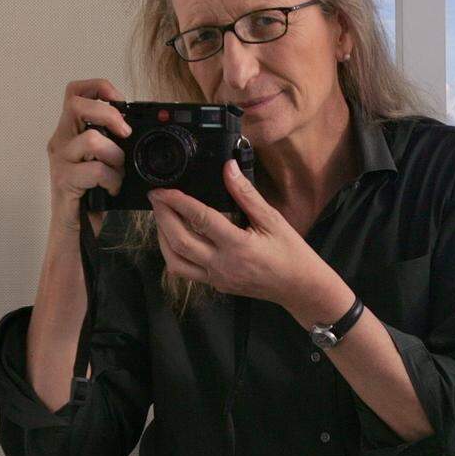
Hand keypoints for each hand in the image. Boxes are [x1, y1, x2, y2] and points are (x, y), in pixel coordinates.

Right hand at [47, 78, 131, 241]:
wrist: (76, 234)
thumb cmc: (93, 198)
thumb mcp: (106, 163)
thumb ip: (114, 144)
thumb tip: (138, 131)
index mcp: (70, 132)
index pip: (75, 91)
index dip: (100, 88)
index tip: (122, 103)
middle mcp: (61, 141)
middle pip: (76, 103)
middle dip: (109, 114)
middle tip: (126, 134)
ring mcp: (60, 161)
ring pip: (92, 139)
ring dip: (116, 156)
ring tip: (118, 173)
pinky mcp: (64, 181)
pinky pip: (96, 170)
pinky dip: (112, 180)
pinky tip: (111, 190)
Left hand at [146, 158, 325, 306]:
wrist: (299, 288)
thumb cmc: (291, 253)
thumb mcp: (273, 220)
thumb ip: (246, 195)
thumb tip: (228, 167)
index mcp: (238, 246)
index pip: (200, 219)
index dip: (177, 201)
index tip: (163, 189)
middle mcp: (222, 265)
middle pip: (179, 240)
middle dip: (162, 216)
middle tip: (155, 197)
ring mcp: (217, 278)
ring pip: (175, 261)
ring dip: (162, 237)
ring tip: (161, 217)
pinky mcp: (216, 285)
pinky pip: (186, 271)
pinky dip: (174, 254)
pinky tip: (175, 238)